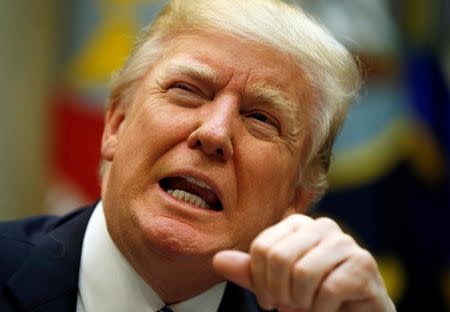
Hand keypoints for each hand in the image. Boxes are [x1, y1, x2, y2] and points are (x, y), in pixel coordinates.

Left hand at [213, 214, 394, 311]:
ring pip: (303, 273)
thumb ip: (250, 272)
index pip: (262, 248)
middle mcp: (322, 226)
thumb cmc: (311, 296)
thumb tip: (218, 260)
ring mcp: (345, 242)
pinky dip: (322, 310)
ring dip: (302, 303)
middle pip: (279, 257)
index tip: (271, 299)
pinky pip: (328, 290)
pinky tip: (328, 309)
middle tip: (289, 306)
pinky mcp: (363, 264)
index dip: (260, 282)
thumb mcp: (275, 285)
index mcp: (297, 224)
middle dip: (280, 293)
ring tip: (308, 306)